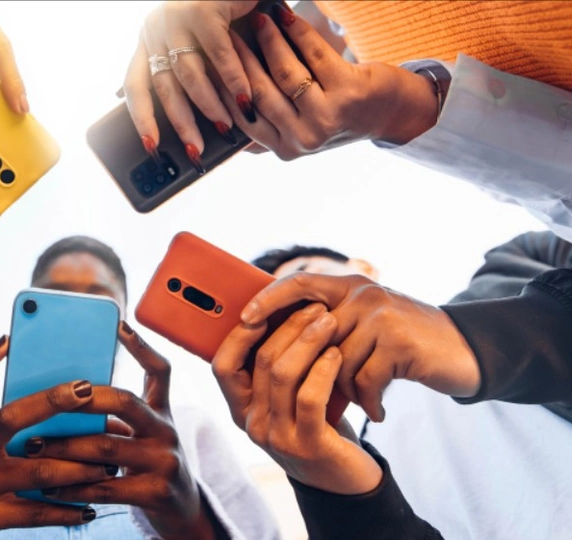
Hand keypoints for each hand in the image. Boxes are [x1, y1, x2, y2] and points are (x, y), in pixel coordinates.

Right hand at [0, 337, 109, 538]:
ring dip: (79, 467)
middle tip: (88, 393)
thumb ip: (0, 419)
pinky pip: (36, 512)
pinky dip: (67, 510)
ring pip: (38, 471)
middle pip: (11, 417)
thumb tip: (45, 383)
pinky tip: (91, 507)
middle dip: (51, 401)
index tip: (9, 341)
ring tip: (109, 464)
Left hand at [26, 323, 216, 539]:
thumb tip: (57, 401)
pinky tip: (48, 488)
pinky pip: (106, 487)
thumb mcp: (142, 435)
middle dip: (83, 399)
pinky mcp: (156, 492)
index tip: (120, 324)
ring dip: (64, 447)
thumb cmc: (148, 464)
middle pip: (125, 402)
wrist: (183, 510)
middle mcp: (166, 431)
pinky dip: (73, 487)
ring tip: (33, 447)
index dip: (142, 346)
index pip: (160, 371)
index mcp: (161, 411)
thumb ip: (114, 418)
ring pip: (106, 448)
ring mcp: (164, 461)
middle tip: (49, 400)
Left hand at [123, 1, 258, 159]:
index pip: (135, 85)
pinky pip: (218, 55)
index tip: (151, 145)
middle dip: (181, 123)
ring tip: (224, 126)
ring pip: (189, 74)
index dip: (142, 118)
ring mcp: (176, 18)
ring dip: (209, 105)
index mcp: (149, 41)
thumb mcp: (200, 47)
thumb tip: (195, 122)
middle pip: (163, 86)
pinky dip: (233, 80)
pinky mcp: (202, 10)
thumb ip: (193, 76)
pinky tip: (243, 99)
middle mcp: (155, 29)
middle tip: (195, 150)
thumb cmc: (224, 14)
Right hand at [214, 303, 382, 493]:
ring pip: (282, 374)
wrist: (344, 479)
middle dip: (288, 326)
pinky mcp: (307, 446)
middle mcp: (252, 424)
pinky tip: (336, 354)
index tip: (264, 307)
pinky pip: (309, 397)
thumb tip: (276, 312)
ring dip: (308, 341)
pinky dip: (323, 369)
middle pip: (260, 361)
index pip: (222, 365)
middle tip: (315, 307)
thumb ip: (275, 369)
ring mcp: (276, 437)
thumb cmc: (316, 426)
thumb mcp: (287, 398)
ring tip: (329, 322)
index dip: (239, 335)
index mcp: (240, 409)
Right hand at [220, 5, 436, 159]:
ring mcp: (326, 117)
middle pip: (259, 92)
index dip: (226, 85)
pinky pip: (313, 54)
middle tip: (228, 34)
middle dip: (241, 58)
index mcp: (285, 149)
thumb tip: (222, 114)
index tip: (212, 59)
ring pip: (284, 72)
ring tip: (258, 19)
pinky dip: (297, 32)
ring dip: (268, 40)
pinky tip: (285, 16)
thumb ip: (265, 129)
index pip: (244, 115)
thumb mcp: (298, 130)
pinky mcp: (348, 91)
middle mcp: (303, 138)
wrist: (389, 113)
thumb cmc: (337, 116)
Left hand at [241, 273, 480, 421]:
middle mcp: (362, 294)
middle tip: (317, 395)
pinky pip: (363, 379)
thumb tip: (275, 343)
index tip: (245, 320)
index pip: (298, 283)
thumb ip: (329, 325)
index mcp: (349, 286)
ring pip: (337, 362)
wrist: (463, 351)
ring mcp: (381, 315)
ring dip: (346, 390)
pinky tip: (377, 410)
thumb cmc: (402, 344)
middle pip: (313, 336)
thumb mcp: (365, 324)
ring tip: (363, 400)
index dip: (268, 299)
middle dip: (312, 370)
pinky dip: (369, 401)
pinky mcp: (398, 341)